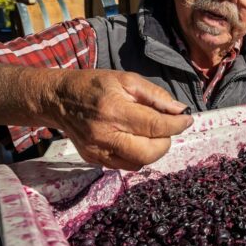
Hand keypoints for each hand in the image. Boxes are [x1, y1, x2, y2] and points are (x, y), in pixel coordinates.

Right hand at [40, 69, 192, 169]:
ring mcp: (98, 151)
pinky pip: (126, 166)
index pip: (155, 125)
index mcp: (114, 110)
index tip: (187, 120)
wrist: (58, 99)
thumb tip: (179, 111)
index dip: (176, 125)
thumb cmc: (94, 85)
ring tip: (149, 134)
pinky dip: (137, 156)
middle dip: (166, 142)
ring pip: (139, 163)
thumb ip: (155, 96)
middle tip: (166, 128)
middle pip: (149, 152)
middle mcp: (105, 135)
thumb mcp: (126, 79)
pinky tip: (134, 141)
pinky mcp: (94, 160)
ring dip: (152, 151)